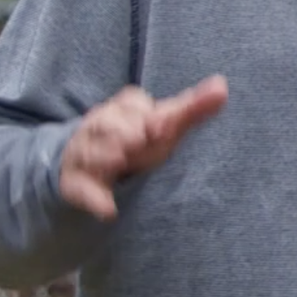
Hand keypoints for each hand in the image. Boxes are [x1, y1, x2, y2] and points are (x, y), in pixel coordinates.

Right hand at [57, 75, 227, 219]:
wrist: (87, 165)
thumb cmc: (138, 142)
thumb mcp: (164, 124)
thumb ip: (192, 107)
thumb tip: (222, 86)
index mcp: (122, 110)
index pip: (130, 104)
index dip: (143, 114)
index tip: (160, 128)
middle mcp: (99, 129)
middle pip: (105, 124)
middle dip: (121, 132)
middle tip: (137, 141)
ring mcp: (84, 156)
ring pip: (88, 153)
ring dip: (103, 157)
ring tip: (118, 161)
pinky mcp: (74, 184)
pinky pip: (80, 189)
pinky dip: (93, 200)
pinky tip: (108, 211)